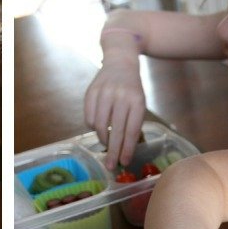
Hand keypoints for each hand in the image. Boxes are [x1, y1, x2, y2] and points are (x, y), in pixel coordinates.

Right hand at [83, 53, 144, 167]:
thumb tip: (124, 150)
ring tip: (106, 143)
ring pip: (100, 126)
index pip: (132, 130)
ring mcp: (104, 93)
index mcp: (137, 101)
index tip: (125, 162)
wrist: (120, 62)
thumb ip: (132, 123)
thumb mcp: (139, 102)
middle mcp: (120, 96)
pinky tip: (98, 126)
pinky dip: (92, 127)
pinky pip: (88, 118)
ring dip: (103, 139)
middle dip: (114, 151)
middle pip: (116, 131)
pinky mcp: (91, 92)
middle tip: (110, 166)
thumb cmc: (132, 88)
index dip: (128, 149)